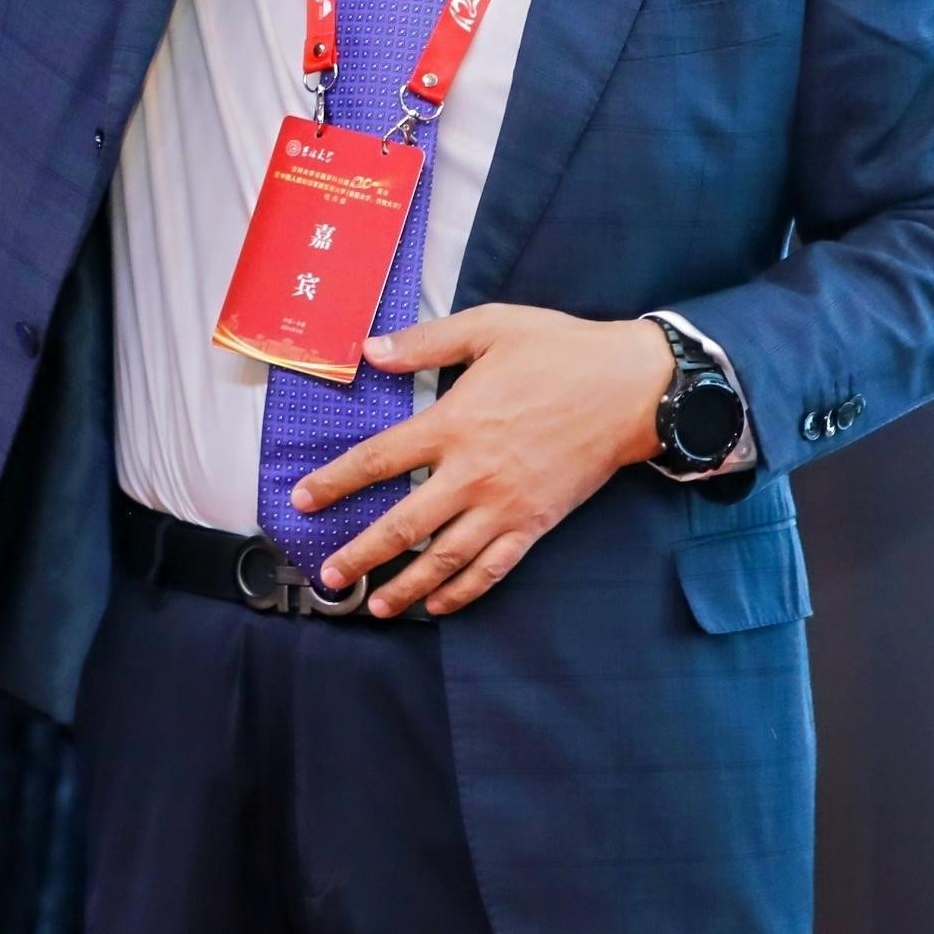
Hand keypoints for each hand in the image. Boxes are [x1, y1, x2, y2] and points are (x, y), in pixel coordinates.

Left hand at [288, 305, 674, 617]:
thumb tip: (370, 351)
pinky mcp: (535, 524)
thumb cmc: (559, 352)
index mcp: (455, 424)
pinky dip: (463, 592)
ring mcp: (506, 506)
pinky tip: (439, 605)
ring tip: (374, 606)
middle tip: (328, 577)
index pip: (380, 461)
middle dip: (361, 554)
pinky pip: (492, 568)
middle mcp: (474, 474)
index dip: (336, 483)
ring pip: (445, 558)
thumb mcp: (490, 327)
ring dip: (406, 586)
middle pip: (404, 525)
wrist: (632, 389)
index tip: (302, 502)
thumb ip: (426, 342)